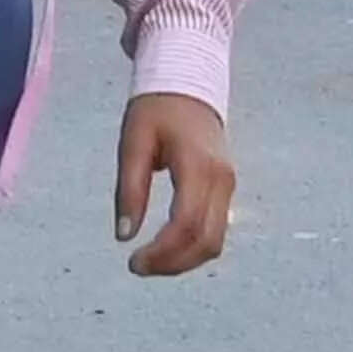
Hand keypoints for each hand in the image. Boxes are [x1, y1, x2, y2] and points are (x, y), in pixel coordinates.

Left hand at [114, 91, 235, 276]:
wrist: (189, 84)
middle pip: (206, 241)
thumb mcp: (133, 143)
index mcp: (197, 166)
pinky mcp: (226, 189)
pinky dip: (193, 247)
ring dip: (184, 261)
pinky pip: (216, 230)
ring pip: (215, 242)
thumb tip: (124, 235)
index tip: (133, 262)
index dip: (161, 252)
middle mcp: (221, 181)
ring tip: (151, 261)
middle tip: (138, 267)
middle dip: (173, 263)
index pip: (186, 224)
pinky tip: (167, 248)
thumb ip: (130, 190)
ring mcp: (228, 186)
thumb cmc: (156, 110)